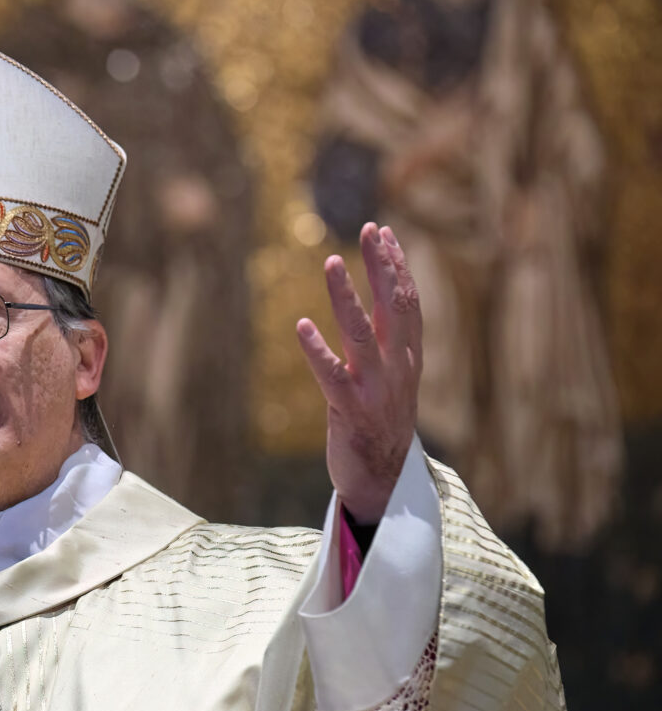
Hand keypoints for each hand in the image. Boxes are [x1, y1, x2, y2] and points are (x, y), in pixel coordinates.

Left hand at [296, 222, 420, 524]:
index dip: (398, 266)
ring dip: (346, 296)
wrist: (384, 482)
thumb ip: (384, 345)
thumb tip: (373, 303)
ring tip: (332, 261)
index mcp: (409, 360)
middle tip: (370, 228)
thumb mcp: (391, 381)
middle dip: (382, 265)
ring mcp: (376, 390)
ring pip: (362, 334)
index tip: (386, 231)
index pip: (409, 303)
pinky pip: (332, 375)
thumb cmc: (381, 427)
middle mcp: (398, 370)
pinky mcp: (351, 411)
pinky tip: (302, 325)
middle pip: (394, 307)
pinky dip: (316, 350)